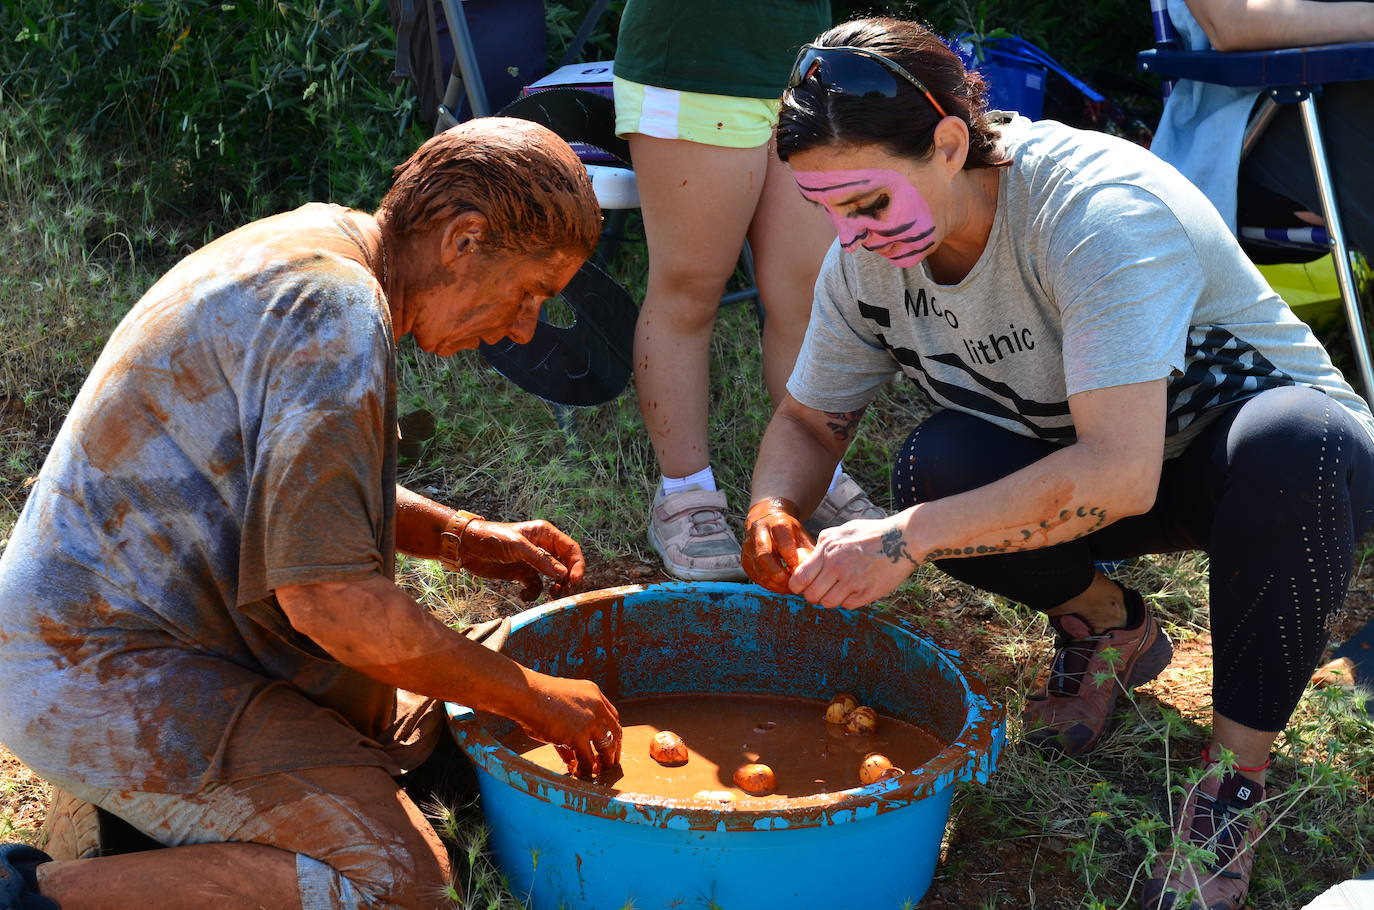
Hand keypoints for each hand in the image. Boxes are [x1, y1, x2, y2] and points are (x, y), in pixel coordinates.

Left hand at [459, 519, 585, 600]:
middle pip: (566, 565)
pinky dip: (533, 593)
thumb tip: (563, 574)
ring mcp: (533, 561)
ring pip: (554, 577)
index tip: (575, 581)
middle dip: (568, 579)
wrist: (467, 547)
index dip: (577, 565)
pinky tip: (523, 594)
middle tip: (563, 592)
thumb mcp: (518, 546)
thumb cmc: (492, 538)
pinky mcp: (522, 573)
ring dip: (555, 588)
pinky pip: (536, 586)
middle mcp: (542, 547)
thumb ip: (541, 560)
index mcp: (545, 534)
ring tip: (552, 595)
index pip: (571, 549)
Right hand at [516, 671, 620, 777]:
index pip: (612, 716)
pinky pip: (587, 759)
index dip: (612, 733)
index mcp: (593, 694)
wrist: (525, 694)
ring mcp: (589, 720)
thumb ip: (569, 727)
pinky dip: (585, 769)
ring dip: (604, 763)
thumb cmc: (535, 698)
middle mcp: (596, 706)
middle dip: (613, 751)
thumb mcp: (560, 707)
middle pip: (614, 732)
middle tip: (608, 764)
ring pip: (606, 747)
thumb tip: (570, 756)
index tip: (610, 745)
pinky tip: (579, 773)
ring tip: (598, 772)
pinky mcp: (578, 735)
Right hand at [741, 497, 815, 593]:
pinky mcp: (744, 557)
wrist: (766, 517)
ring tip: (787, 589)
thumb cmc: (788, 530)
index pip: (782, 539)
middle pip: (764, 555)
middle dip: (778, 573)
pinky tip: (777, 586)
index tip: (796, 567)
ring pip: (756, 567)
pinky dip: (765, 583)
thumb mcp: (801, 533)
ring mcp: (749, 545)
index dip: (789, 554)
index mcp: (777, 524)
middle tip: (791, 585)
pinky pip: (752, 574)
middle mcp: (760, 533)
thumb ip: (808, 550)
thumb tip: (818, 569)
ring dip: (772, 582)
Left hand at [788, 514, 920, 608]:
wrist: (903, 539)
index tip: (801, 586)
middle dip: (812, 595)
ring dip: (830, 599)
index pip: (800, 578)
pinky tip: (853, 590)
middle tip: (820, 590)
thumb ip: (824, 541)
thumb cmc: (872, 533)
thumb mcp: (843, 529)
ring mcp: (854, 582)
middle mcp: (838, 568)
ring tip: (838, 590)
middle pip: (812, 596)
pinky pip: (848, 605)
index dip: (796, 586)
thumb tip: (808, 554)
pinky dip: (847, 601)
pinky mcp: (868, 593)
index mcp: (828, 551)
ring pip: (829, 603)